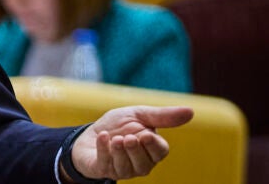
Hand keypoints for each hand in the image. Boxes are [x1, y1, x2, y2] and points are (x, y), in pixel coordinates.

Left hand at [71, 105, 193, 179]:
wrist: (90, 133)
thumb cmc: (118, 125)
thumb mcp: (138, 115)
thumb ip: (162, 116)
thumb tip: (191, 111)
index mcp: (151, 150)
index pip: (160, 152)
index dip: (154, 145)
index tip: (146, 134)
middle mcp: (140, 164)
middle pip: (144, 163)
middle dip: (136, 150)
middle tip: (129, 137)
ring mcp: (122, 170)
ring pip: (126, 167)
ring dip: (120, 152)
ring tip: (116, 139)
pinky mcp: (103, 170)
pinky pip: (105, 165)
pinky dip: (103, 150)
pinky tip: (102, 137)